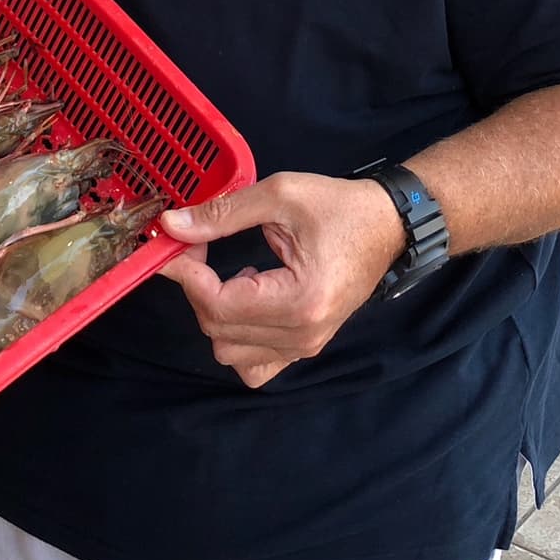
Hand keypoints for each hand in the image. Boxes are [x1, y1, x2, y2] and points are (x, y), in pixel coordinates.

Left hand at [157, 173, 405, 388]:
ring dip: (215, 314)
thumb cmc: (339, 207)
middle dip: (197, 288)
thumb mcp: (280, 195)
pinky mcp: (306, 346)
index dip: (187, 275)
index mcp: (300, 300)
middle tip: (200, 248)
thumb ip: (222, 213)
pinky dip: (237, 338)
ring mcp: (306, 346)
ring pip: (230, 353)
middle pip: (218, 331)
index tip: (176, 245)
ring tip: (229, 275)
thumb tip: (172, 225)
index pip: (219, 305)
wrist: (388, 225)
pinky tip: (246, 299)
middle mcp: (302, 334)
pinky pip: (255, 364)